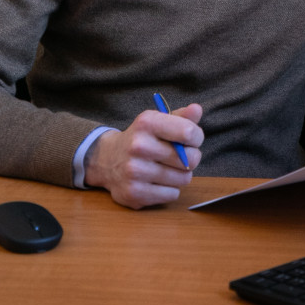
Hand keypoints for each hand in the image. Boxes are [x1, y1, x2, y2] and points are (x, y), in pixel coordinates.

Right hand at [84, 103, 203, 208]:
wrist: (107, 159)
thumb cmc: (141, 139)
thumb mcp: (158, 122)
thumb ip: (181, 116)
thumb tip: (197, 109)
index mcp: (147, 123)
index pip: (189, 132)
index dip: (197, 137)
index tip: (191, 139)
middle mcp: (139, 146)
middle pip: (190, 159)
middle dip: (191, 158)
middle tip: (181, 156)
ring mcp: (135, 171)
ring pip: (183, 179)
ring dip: (180, 175)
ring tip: (167, 168)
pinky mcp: (134, 193)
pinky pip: (172, 195)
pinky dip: (169, 189)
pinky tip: (157, 181)